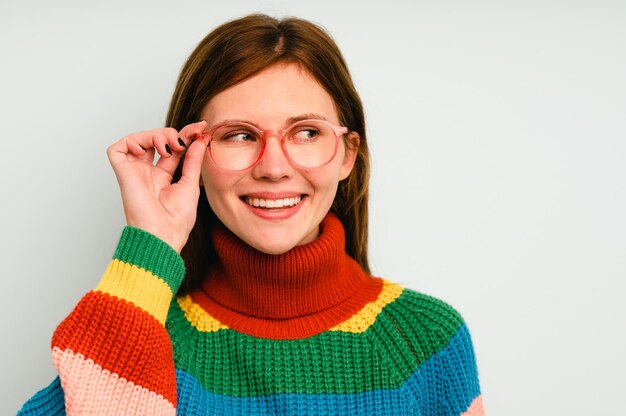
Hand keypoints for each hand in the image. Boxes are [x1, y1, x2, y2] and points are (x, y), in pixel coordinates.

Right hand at [107, 121, 207, 252]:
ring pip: (138, 139)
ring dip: (157, 134)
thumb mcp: (191, 183)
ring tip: (169, 146)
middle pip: (156, 140)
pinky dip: (133, 140)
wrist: (163, 235)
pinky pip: (119, 147)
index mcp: (163, 177)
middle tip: (185, 140)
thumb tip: (199, 139)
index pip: (173, 148)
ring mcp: (134, 172)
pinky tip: (150, 148)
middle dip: (172, 133)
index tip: (201, 127)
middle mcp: (147, 173)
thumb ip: (193, 159)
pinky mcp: (123, 172)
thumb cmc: (176, 220)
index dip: (185, 135)